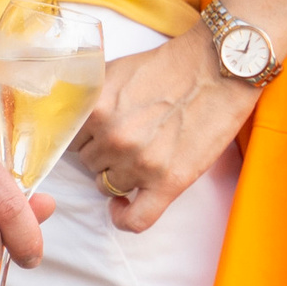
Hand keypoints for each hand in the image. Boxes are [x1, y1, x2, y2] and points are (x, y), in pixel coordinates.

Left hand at [71, 29, 260, 231]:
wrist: (219, 69)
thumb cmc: (171, 66)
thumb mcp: (115, 70)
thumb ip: (88, 96)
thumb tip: (67, 113)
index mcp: (97, 108)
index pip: (72, 139)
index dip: (88, 136)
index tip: (99, 135)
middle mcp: (114, 137)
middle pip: (90, 162)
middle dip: (105, 152)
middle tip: (130, 137)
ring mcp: (140, 162)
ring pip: (107, 186)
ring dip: (119, 175)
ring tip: (140, 156)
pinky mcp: (168, 182)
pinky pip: (135, 219)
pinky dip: (124, 218)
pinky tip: (122, 207)